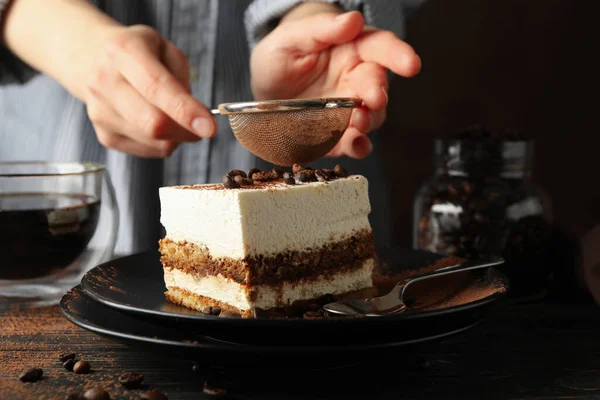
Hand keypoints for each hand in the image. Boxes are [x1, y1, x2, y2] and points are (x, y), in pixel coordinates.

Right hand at [82, 25, 215, 156]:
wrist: (95, 61)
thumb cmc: (140, 55)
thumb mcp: (166, 50)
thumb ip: (182, 80)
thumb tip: (196, 116)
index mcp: (123, 51)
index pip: (155, 86)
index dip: (185, 110)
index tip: (209, 128)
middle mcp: (104, 82)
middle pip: (152, 122)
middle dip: (187, 131)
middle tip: (204, 127)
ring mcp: (100, 112)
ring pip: (153, 141)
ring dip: (177, 136)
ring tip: (176, 117)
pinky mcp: (105, 136)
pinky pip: (148, 150)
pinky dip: (163, 142)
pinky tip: (159, 123)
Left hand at [250, 10, 420, 158]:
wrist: (261, 91)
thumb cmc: (279, 57)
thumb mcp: (291, 37)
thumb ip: (321, 28)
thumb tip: (353, 20)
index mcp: (351, 49)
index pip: (380, 47)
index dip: (398, 55)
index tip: (410, 64)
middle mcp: (355, 80)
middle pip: (378, 85)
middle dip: (379, 93)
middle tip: (374, 98)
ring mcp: (348, 110)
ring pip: (372, 116)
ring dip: (369, 121)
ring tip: (359, 122)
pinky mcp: (337, 134)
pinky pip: (354, 142)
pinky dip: (358, 146)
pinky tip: (356, 145)